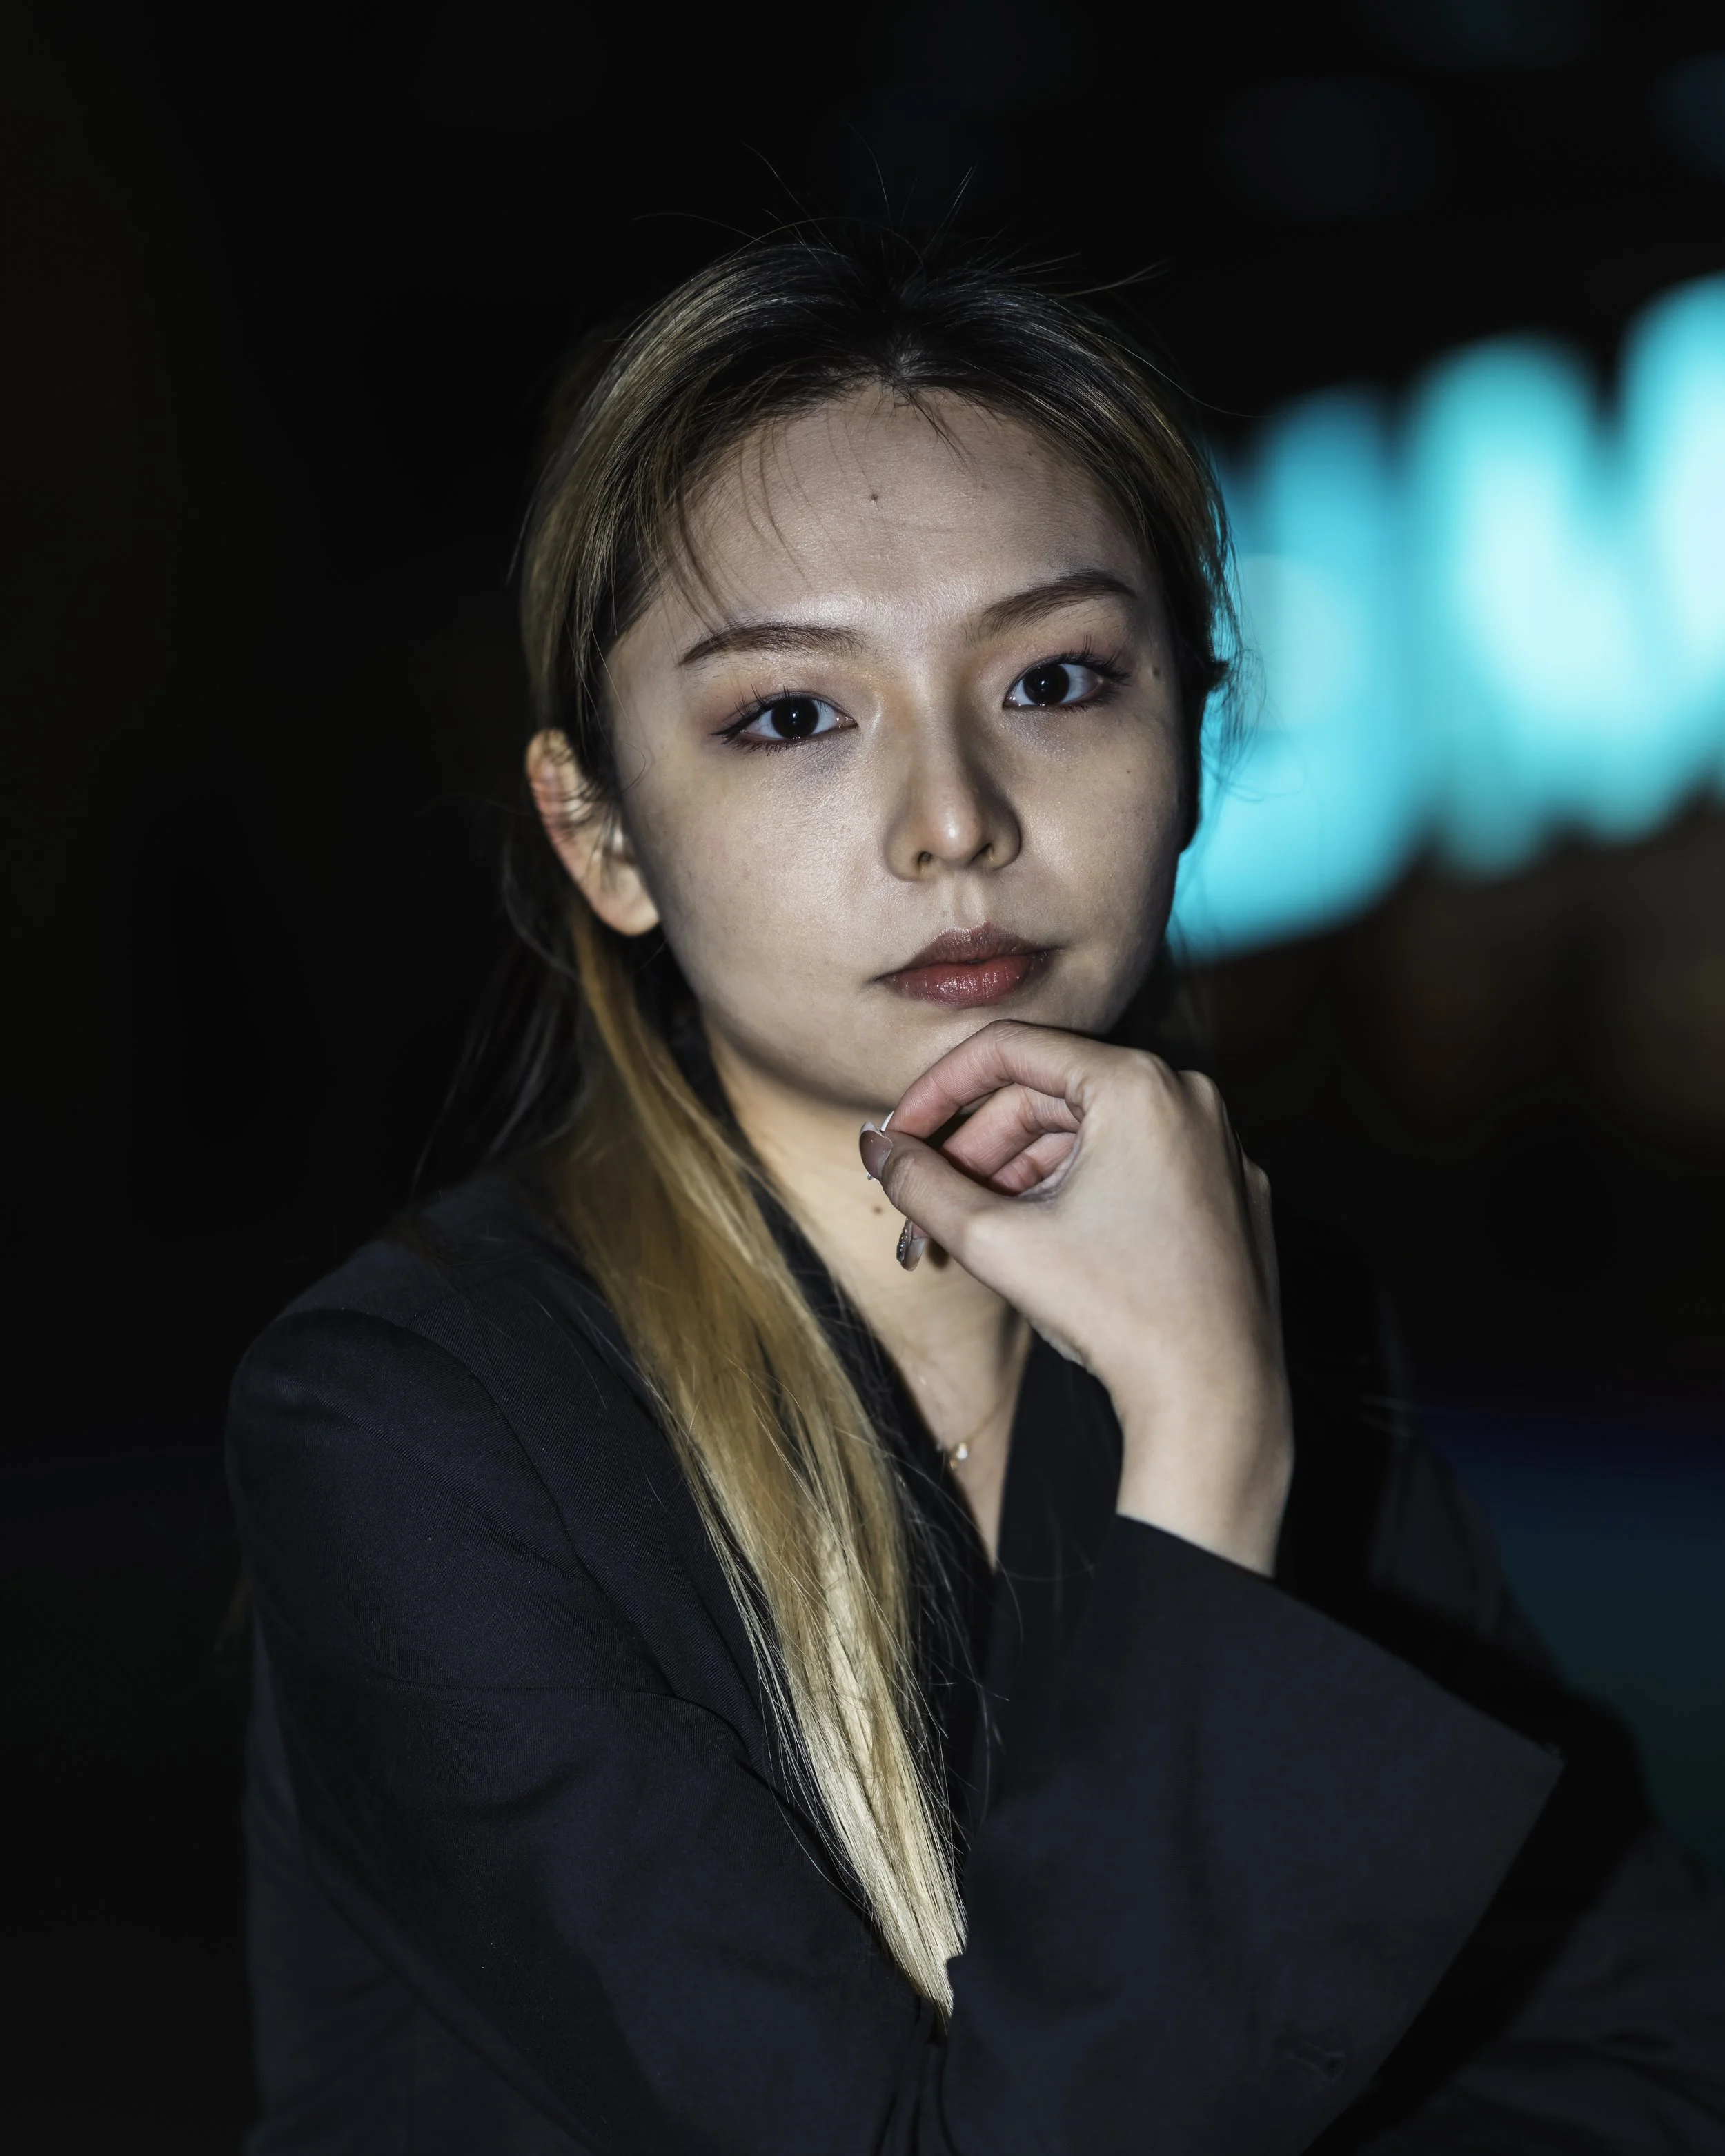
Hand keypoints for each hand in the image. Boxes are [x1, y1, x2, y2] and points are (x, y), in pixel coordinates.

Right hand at [859, 1021, 1291, 1574]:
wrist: (1216, 1401)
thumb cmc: (1115, 1313)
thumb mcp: (994, 1240)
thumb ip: (920, 1182)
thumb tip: (875, 1147)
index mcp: (1137, 1084)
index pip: (1010, 1049)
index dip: (937, 1089)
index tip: (897, 1135)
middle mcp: (1188, 1097)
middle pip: (1050, 1094)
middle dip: (977, 1148)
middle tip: (925, 1200)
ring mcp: (1217, 1146)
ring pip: (1092, 1134)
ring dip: (1022, 1173)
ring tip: (974, 1230)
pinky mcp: (1229, 1193)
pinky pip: (1137, 1166)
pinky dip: (1080, 1190)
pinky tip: (1041, 1242)